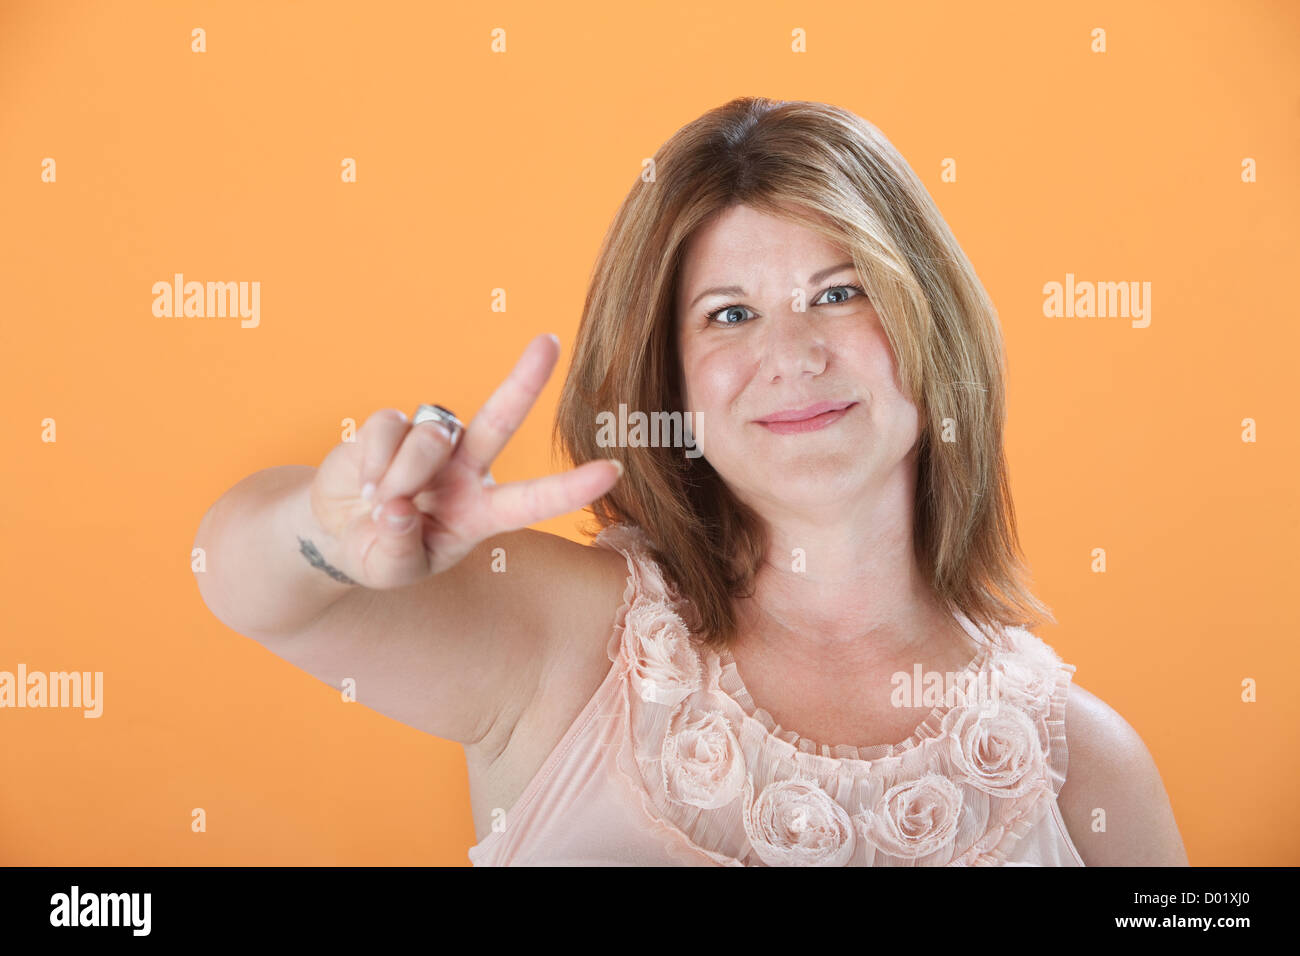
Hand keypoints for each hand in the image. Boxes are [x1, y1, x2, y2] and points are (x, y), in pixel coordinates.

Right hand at [308, 333, 621, 588]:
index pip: (532, 501)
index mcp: (481, 513)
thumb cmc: (380, 552)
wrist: (336, 531)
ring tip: (381, 503)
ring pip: (428, 440)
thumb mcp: (392, 567)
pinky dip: (372, 462)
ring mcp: (432, 443)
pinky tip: (365, 482)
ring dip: (399, 477)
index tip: (612, 471)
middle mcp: (466, 470)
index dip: (571, 488)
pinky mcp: (394, 424)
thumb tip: (398, 505)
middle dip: (525, 381)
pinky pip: (388, 430)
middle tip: (550, 342)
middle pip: (499, 420)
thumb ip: (398, 546)